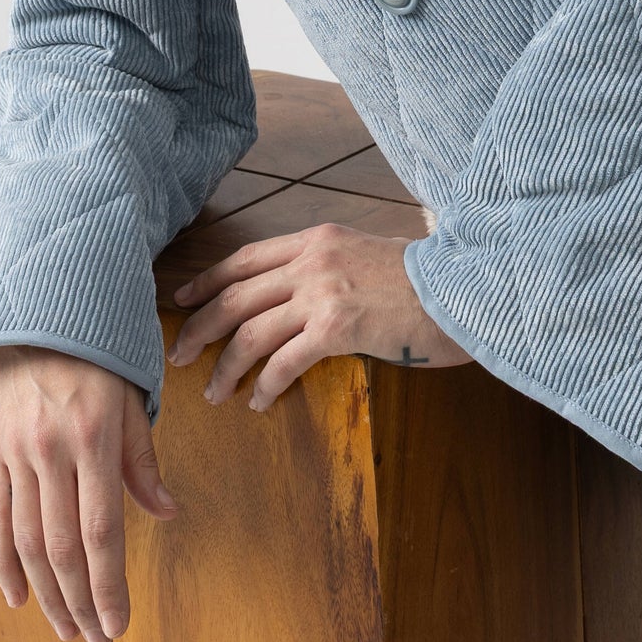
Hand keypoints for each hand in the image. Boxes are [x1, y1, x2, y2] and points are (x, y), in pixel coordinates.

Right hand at [0, 345, 177, 641]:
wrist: (39, 312)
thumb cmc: (99, 355)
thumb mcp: (133, 400)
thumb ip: (143, 462)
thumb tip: (166, 514)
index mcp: (95, 438)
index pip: (102, 530)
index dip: (108, 585)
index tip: (118, 624)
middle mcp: (52, 451)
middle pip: (63, 547)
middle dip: (80, 601)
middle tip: (97, 638)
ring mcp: (17, 454)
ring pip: (28, 542)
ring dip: (47, 594)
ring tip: (67, 627)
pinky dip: (5, 564)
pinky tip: (19, 598)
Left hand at [167, 223, 473, 408]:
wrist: (464, 287)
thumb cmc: (423, 280)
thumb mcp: (367, 255)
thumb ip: (330, 268)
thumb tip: (299, 297)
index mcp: (317, 238)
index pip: (245, 258)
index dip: (207, 280)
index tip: (182, 300)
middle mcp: (313, 259)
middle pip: (235, 295)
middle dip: (199, 328)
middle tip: (177, 356)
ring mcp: (323, 292)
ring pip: (250, 331)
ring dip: (225, 366)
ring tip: (213, 392)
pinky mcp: (338, 327)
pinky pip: (284, 362)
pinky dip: (265, 385)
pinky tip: (259, 403)